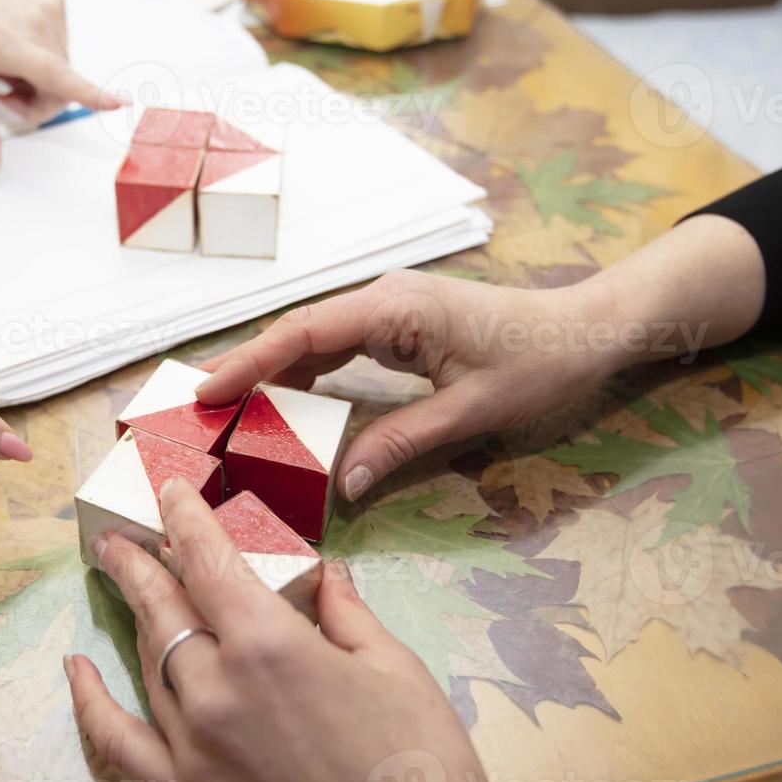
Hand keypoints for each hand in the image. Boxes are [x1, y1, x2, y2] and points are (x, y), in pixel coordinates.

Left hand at [0, 0, 124, 176]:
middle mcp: (35, 23)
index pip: (56, 75)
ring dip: (40, 79)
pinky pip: (62, 45)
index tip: (117, 103)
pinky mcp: (57, 1)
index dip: (88, 93)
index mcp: (6, 43)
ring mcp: (50, 8)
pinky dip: (44, 55)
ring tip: (8, 63)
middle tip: (5, 94)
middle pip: (60, 87)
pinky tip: (18, 43)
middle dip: (38, 102)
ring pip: (62, 68)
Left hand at [66, 481, 519, 781]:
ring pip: (148, 661)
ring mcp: (194, 746)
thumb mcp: (395, 669)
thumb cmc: (424, 769)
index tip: (169, 490)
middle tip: (120, 535)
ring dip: (134, 614)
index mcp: (270, 644)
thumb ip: (345, 613)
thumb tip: (324, 573)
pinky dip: (90, 702)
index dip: (183, 517)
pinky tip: (77, 668)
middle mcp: (217, 688)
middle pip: (164, 605)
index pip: (208, 559)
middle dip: (139, 561)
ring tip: (123, 580)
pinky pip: (120, 741)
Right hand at [195, 215, 764, 502]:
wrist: (588, 329)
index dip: (251, 363)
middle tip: (193, 407)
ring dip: (272, 373)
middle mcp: (384, 298)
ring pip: (314, 339)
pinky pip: (338, 346)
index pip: (305, 333)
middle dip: (246, 368)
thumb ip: (403, 441)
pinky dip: (305, 374)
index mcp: (396, 308)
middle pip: (298, 333)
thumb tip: (344, 483)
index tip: (205, 392)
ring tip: (225, 412)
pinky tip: (283, 405)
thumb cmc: (540, 362)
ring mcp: (391, 307)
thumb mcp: (472, 410)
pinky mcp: (399, 323)